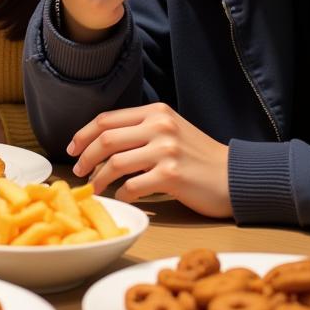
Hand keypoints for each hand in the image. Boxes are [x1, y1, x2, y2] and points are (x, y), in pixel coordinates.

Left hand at [68, 103, 232, 216]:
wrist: (236, 176)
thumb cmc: (199, 157)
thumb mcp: (171, 130)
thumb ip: (141, 130)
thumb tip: (101, 143)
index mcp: (156, 111)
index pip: (107, 119)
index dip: (84, 134)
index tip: (73, 149)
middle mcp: (159, 126)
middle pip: (106, 139)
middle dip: (85, 156)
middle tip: (78, 171)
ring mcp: (166, 150)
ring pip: (115, 163)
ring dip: (98, 178)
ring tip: (95, 188)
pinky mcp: (172, 176)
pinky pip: (133, 186)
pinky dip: (122, 194)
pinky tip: (121, 198)